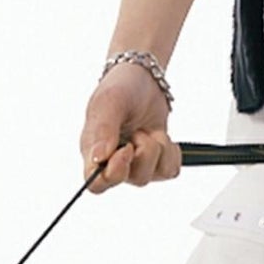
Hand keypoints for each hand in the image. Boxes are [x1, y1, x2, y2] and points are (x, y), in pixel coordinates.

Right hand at [80, 67, 181, 191]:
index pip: (97, 185)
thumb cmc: (120, 88)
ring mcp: (136, 165)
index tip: (126, 149)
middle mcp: (113, 163)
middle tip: (139, 132)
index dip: (114, 173)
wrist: (144, 79)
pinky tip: (158, 136)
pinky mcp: (157, 163)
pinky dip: (170, 152)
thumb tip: (98, 159)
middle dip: (144, 153)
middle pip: (133, 180)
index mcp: (93, 152)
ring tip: (147, 130)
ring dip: (157, 148)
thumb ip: (102, 130)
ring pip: (153, 176)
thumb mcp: (108, 102)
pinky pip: (170, 171)